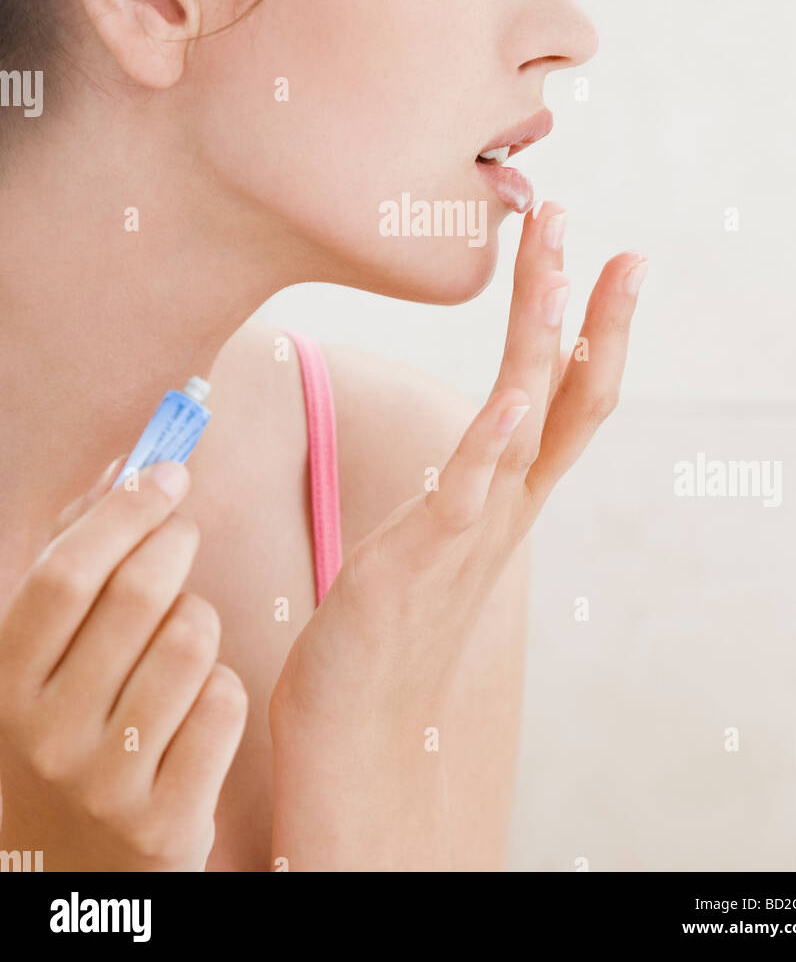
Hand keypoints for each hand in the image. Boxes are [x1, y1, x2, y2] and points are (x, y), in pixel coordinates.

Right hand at [0, 460, 247, 871]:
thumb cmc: (68, 735)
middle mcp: (45, 734)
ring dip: (200, 621)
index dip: (122, 511)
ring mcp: (105, 782)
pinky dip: (224, 687)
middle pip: (138, 595)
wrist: (73, 878)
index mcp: (4, 683)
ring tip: (183, 639)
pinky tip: (197, 706)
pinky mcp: (166, 821)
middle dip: (175, 543)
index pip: (63, 575)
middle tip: (182, 534)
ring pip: (192, 641)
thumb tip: (125, 466)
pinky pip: (226, 702)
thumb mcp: (42, 659)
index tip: (165, 472)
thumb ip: (75, 556)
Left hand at [269, 202, 646, 869]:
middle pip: (571, 392)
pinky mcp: (428, 554)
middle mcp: (508, 505)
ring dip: (546, 334)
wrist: (359, 730)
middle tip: (588, 225)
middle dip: (585, 307)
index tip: (604, 255)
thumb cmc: (386, 628)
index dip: (593, 325)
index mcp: (509, 495)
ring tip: (559, 261)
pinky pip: (473, 485)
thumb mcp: (439, 534)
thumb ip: (467, 485)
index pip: (569, 395)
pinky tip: (519, 391)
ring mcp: (476, 528)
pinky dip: (499, 436)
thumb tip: (475, 443)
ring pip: (530, 416)